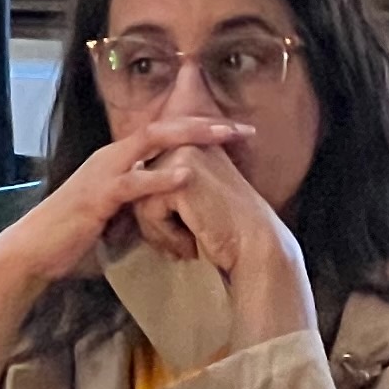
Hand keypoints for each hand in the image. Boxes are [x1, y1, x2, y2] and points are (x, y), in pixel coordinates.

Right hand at [0, 119, 254, 294]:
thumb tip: (173, 214)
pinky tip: (187, 175)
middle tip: (242, 127)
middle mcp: (112, 158)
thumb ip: (144, 206)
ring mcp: (103, 173)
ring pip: (152, 142)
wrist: (33, 252)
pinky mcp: (97, 196)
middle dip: (205, 125)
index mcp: (119, 161)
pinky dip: (161, 177)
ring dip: (191, 138)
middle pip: (164, 128)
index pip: (164, 135)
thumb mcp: (119, 216)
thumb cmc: (74, 237)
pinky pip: (133, 183)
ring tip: (225, 135)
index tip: (237, 133)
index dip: (200, 131)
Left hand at [131, 136, 318, 355]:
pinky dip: (166, 236)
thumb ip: (168, 178)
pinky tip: (191, 245)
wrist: (256, 246)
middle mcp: (187, 143)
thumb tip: (133, 174)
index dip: (163, 210)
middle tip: (187, 242)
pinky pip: (149, 212)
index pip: (152, 175)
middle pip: (142, 186)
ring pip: (141, 200)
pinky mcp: (180, 180)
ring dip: (160, 232)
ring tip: (188, 245)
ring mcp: (184, 158)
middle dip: (158, 221)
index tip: (192, 229)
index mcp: (194, 143)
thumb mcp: (196, 193)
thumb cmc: (228, 228)